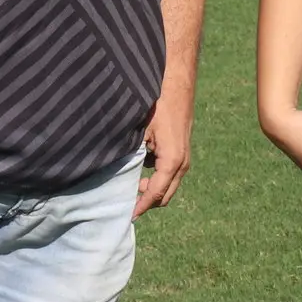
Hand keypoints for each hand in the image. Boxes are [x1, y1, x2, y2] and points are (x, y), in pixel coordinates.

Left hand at [135, 91, 194, 216]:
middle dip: (147, 202)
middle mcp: (182, 164)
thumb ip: (133, 156)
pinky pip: (170, 174)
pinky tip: (141, 169)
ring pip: (169, 185)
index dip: (141, 206)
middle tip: (126, 203)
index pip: (156, 194)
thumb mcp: (141, 132)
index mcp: (172, 162)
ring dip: (152, 190)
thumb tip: (117, 175)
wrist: (177, 85)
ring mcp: (185, 158)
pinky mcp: (182, 151)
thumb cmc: (159, 106)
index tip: (127, 216)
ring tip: (131, 185)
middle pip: (165, 196)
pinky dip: (157, 179)